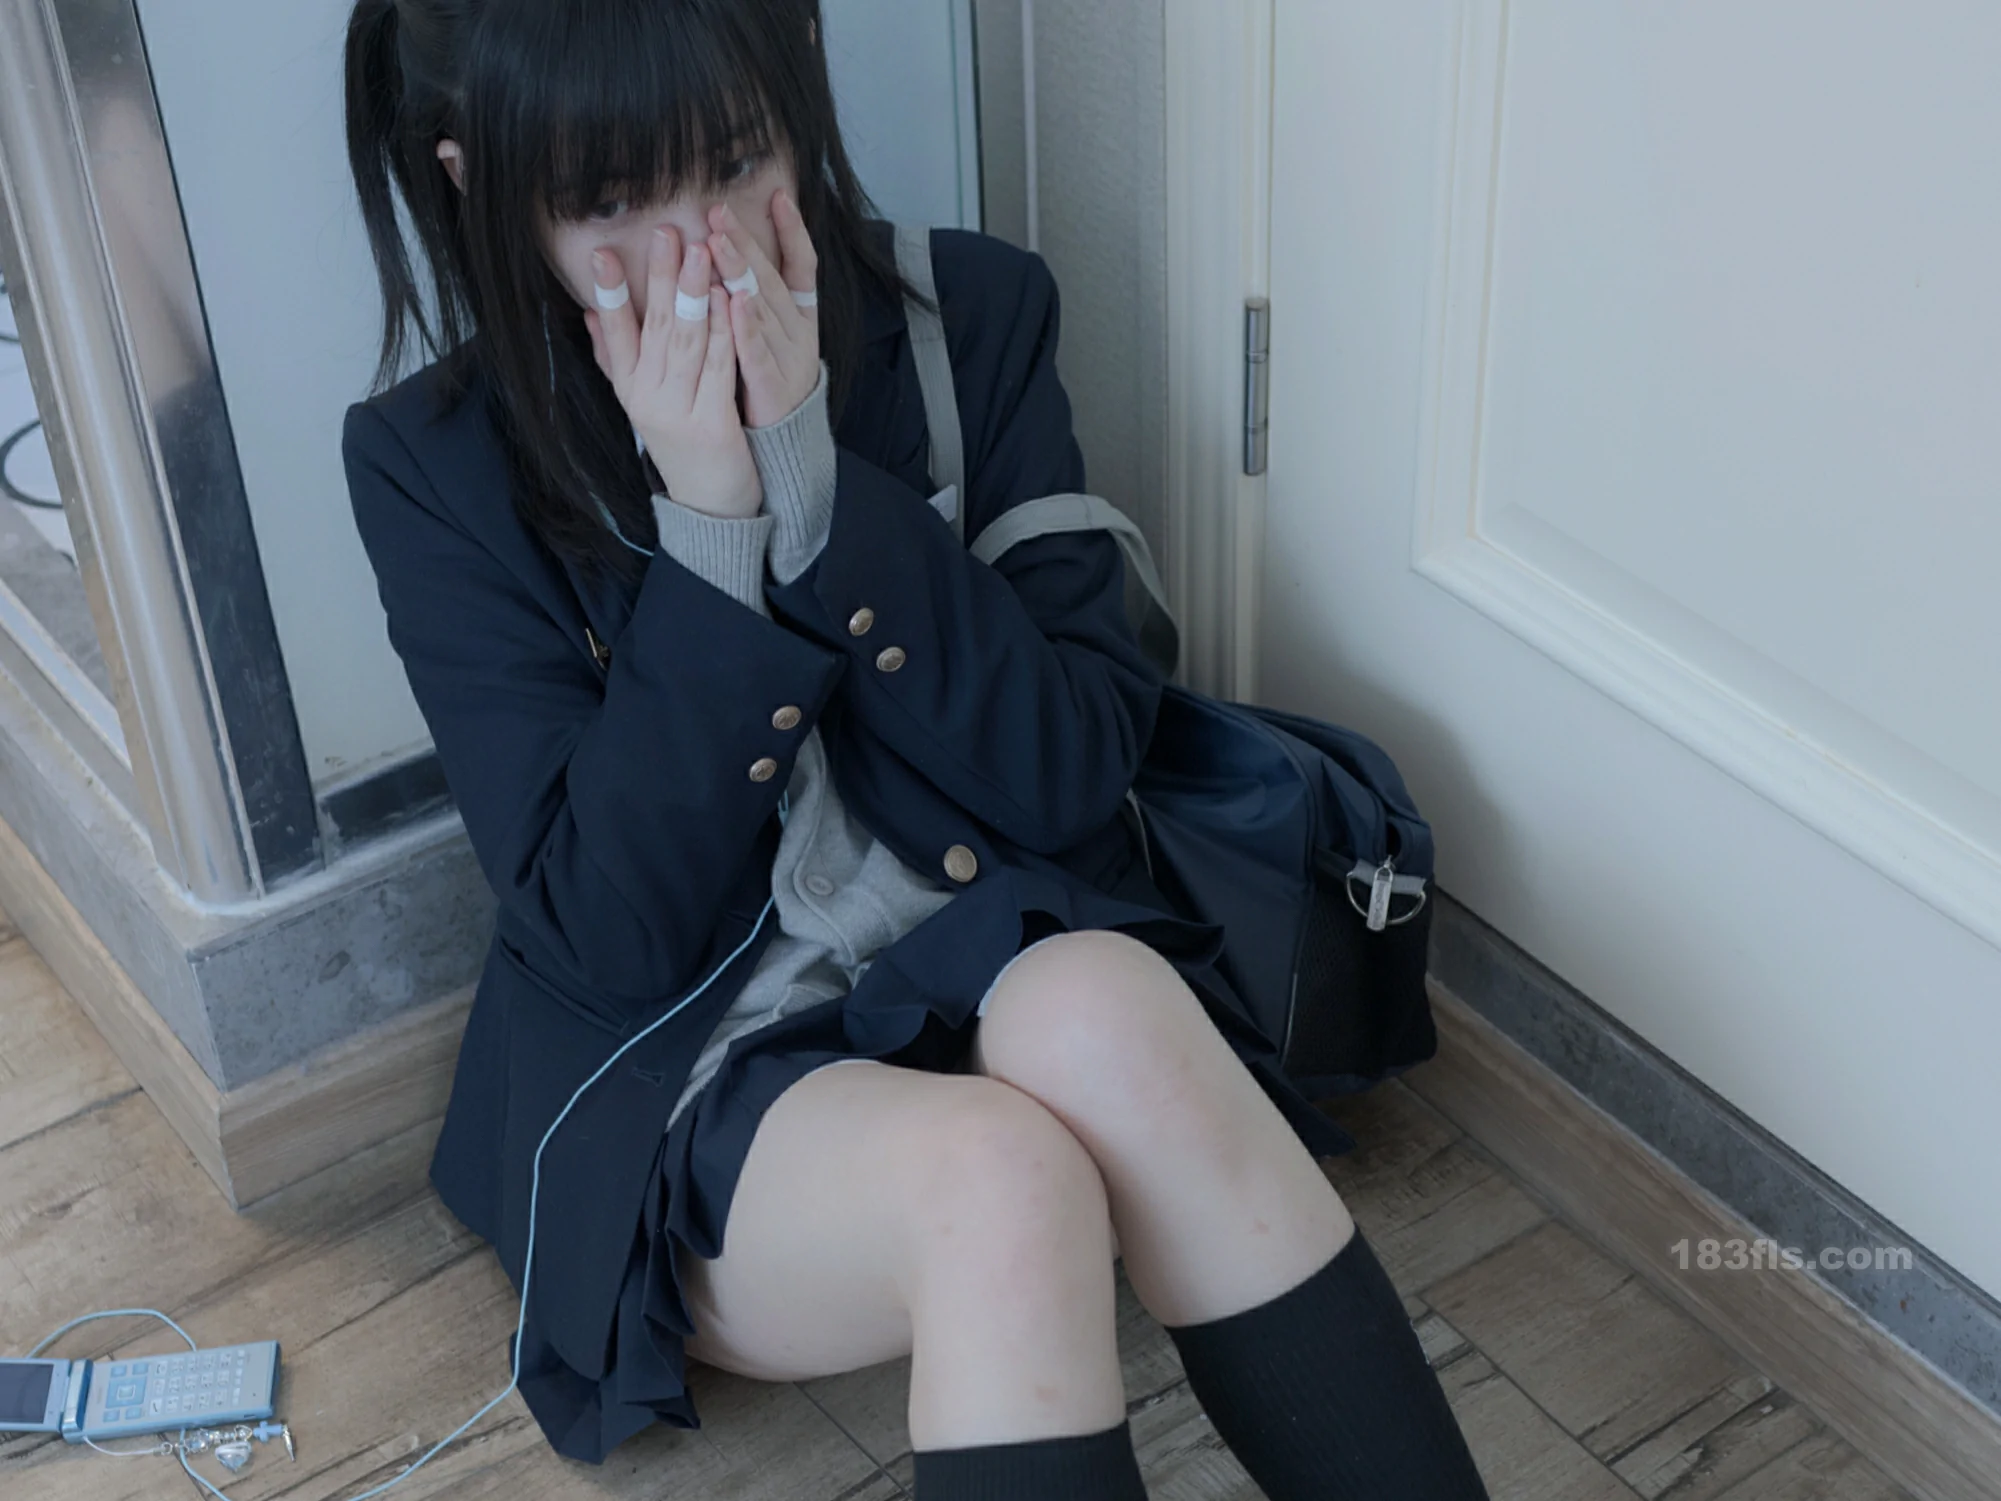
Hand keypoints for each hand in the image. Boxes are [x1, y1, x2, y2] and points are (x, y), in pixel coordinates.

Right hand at [584, 226, 761, 519]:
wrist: (709, 504)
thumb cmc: (681, 442)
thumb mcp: (642, 400)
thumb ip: (617, 356)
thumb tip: (589, 312)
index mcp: (630, 387)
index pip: (614, 332)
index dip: (609, 293)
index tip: (602, 254)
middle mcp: (648, 397)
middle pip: (656, 327)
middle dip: (661, 276)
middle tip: (667, 231)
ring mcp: (679, 411)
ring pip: (688, 342)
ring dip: (694, 293)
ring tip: (700, 250)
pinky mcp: (713, 424)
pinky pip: (719, 368)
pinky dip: (725, 331)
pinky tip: (729, 300)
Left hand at [706, 190, 820, 428]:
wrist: (783, 442)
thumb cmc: (766, 380)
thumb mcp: (768, 334)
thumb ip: (755, 295)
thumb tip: (730, 245)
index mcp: (801, 316)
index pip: (803, 266)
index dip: (794, 231)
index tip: (780, 195)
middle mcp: (798, 331)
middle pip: (772, 279)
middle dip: (746, 243)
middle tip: (720, 210)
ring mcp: (788, 358)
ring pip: (763, 309)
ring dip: (740, 273)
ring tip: (719, 241)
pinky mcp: (772, 386)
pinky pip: (758, 353)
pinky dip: (747, 328)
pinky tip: (733, 303)